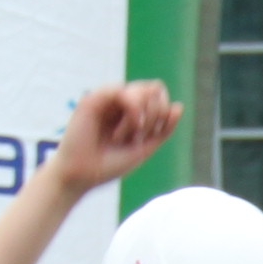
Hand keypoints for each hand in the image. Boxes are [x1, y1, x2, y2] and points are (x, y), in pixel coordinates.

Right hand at [46, 84, 181, 194]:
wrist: (83, 174)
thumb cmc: (111, 163)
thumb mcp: (146, 146)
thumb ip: (163, 128)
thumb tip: (179, 105)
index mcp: (133, 111)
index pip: (159, 96)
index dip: (164, 113)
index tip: (152, 135)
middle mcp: (121, 101)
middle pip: (154, 89)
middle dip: (156, 113)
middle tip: (140, 134)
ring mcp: (108, 98)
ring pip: (141, 89)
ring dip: (142, 116)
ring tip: (124, 136)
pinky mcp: (94, 98)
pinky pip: (122, 92)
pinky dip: (131, 111)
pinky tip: (122, 131)